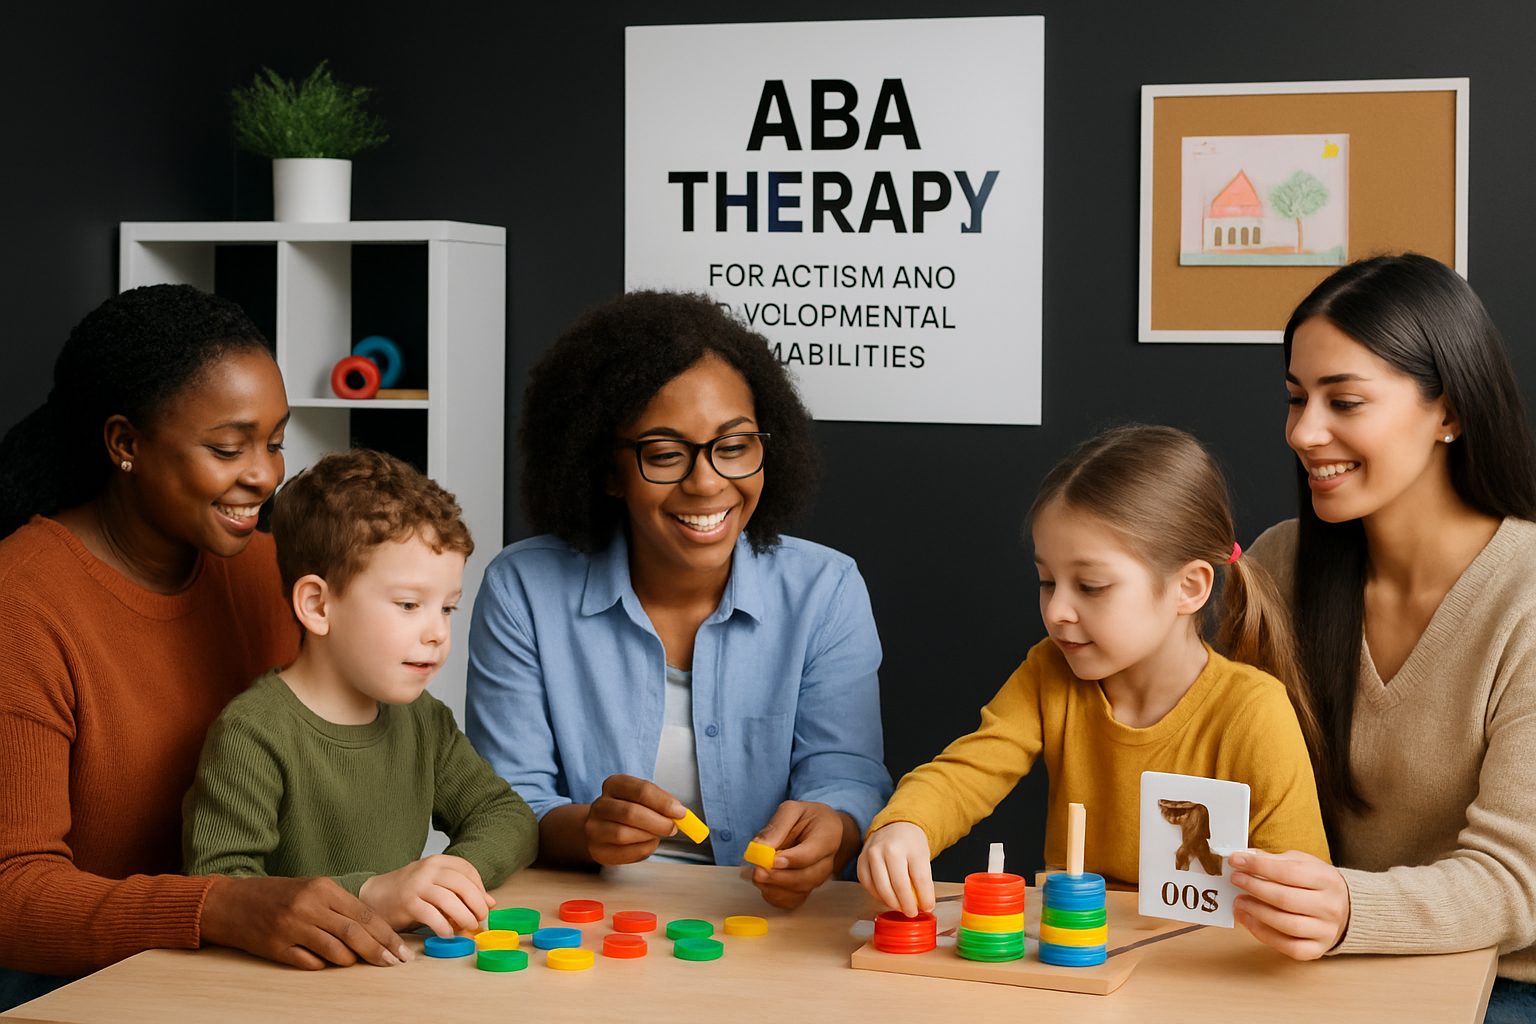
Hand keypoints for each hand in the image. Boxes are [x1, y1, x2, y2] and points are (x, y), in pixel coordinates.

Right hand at [200, 875, 409, 969]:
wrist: (230, 902)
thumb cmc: (277, 894)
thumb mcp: (311, 888)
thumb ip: (340, 906)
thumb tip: (374, 930)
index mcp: (323, 888)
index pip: (365, 915)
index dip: (387, 935)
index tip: (402, 950)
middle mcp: (309, 906)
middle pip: (355, 934)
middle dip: (379, 952)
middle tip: (394, 964)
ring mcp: (292, 927)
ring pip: (336, 952)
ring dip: (350, 960)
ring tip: (354, 961)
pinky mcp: (276, 947)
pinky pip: (310, 963)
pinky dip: (322, 965)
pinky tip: (324, 963)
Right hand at [359, 854, 494, 935]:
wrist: (375, 895)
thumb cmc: (411, 892)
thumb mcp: (437, 886)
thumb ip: (461, 891)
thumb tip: (491, 903)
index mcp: (438, 861)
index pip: (468, 870)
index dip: (480, 889)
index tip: (485, 905)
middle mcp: (428, 869)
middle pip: (462, 884)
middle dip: (477, 904)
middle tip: (480, 919)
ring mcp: (417, 885)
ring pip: (449, 900)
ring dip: (463, 917)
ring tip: (467, 927)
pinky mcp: (407, 903)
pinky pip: (432, 916)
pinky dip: (444, 927)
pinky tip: (448, 933)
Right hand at [585, 774, 686, 864]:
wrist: (602, 828)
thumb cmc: (629, 810)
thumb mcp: (643, 799)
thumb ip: (661, 804)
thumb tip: (680, 814)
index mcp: (614, 784)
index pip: (641, 790)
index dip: (663, 802)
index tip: (681, 812)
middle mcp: (600, 805)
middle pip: (630, 813)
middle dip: (658, 822)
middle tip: (673, 828)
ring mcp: (595, 828)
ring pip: (624, 834)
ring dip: (649, 836)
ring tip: (657, 835)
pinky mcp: (597, 850)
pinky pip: (624, 853)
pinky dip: (642, 850)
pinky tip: (647, 844)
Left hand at [748, 801, 859, 909]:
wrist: (820, 829)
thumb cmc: (806, 818)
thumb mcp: (791, 810)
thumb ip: (776, 827)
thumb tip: (758, 848)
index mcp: (827, 837)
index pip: (811, 854)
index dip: (792, 860)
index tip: (773, 860)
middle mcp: (826, 862)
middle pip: (806, 878)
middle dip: (778, 878)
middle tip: (758, 871)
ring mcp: (817, 879)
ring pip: (797, 892)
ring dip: (773, 887)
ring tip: (757, 874)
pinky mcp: (806, 890)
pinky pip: (790, 901)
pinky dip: (773, 896)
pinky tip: (764, 882)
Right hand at [856, 821, 933, 916]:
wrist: (894, 825)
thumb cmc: (910, 843)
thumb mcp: (923, 856)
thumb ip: (923, 880)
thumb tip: (923, 904)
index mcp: (910, 847)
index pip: (920, 878)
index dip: (925, 898)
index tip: (928, 907)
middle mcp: (889, 848)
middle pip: (899, 885)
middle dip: (907, 904)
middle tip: (912, 912)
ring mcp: (873, 853)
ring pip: (881, 888)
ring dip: (892, 903)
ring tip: (900, 906)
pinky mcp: (861, 859)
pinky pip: (867, 884)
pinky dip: (877, 894)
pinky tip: (885, 897)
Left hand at [1229, 849, 1350, 959]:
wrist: (1344, 909)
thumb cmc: (1317, 884)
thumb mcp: (1303, 863)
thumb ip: (1275, 860)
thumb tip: (1245, 856)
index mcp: (1327, 880)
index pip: (1288, 871)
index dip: (1258, 865)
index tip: (1236, 860)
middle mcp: (1330, 907)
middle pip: (1285, 899)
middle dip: (1254, 887)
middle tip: (1236, 880)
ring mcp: (1325, 931)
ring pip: (1285, 924)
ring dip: (1256, 912)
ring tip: (1239, 901)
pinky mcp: (1317, 949)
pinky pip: (1287, 946)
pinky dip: (1262, 934)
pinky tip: (1247, 920)